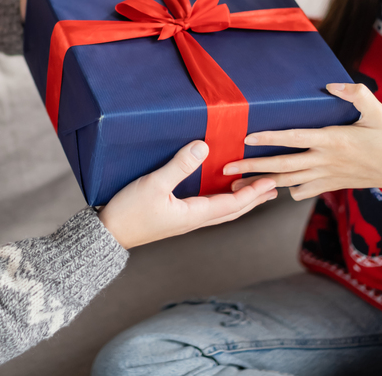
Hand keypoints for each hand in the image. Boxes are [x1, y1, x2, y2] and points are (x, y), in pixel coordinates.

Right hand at [98, 140, 278, 249]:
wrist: (108, 234)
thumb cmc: (129, 212)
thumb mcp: (154, 184)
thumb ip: (179, 165)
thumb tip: (203, 146)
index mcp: (194, 214)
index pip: (232, 204)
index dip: (253, 193)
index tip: (270, 182)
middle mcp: (194, 220)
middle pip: (232, 210)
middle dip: (253, 199)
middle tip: (272, 187)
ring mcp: (184, 220)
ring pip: (220, 210)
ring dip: (239, 200)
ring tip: (252, 190)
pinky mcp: (175, 217)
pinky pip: (207, 208)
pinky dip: (221, 200)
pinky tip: (217, 191)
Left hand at [224, 83, 381, 199]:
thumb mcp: (379, 111)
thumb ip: (356, 94)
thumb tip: (332, 85)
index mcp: (333, 140)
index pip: (294, 138)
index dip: (269, 138)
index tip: (245, 138)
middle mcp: (325, 161)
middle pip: (282, 166)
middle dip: (253, 168)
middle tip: (227, 169)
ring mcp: (327, 176)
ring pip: (288, 182)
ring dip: (262, 184)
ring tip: (237, 186)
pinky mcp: (332, 185)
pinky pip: (303, 191)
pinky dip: (287, 190)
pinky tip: (271, 189)